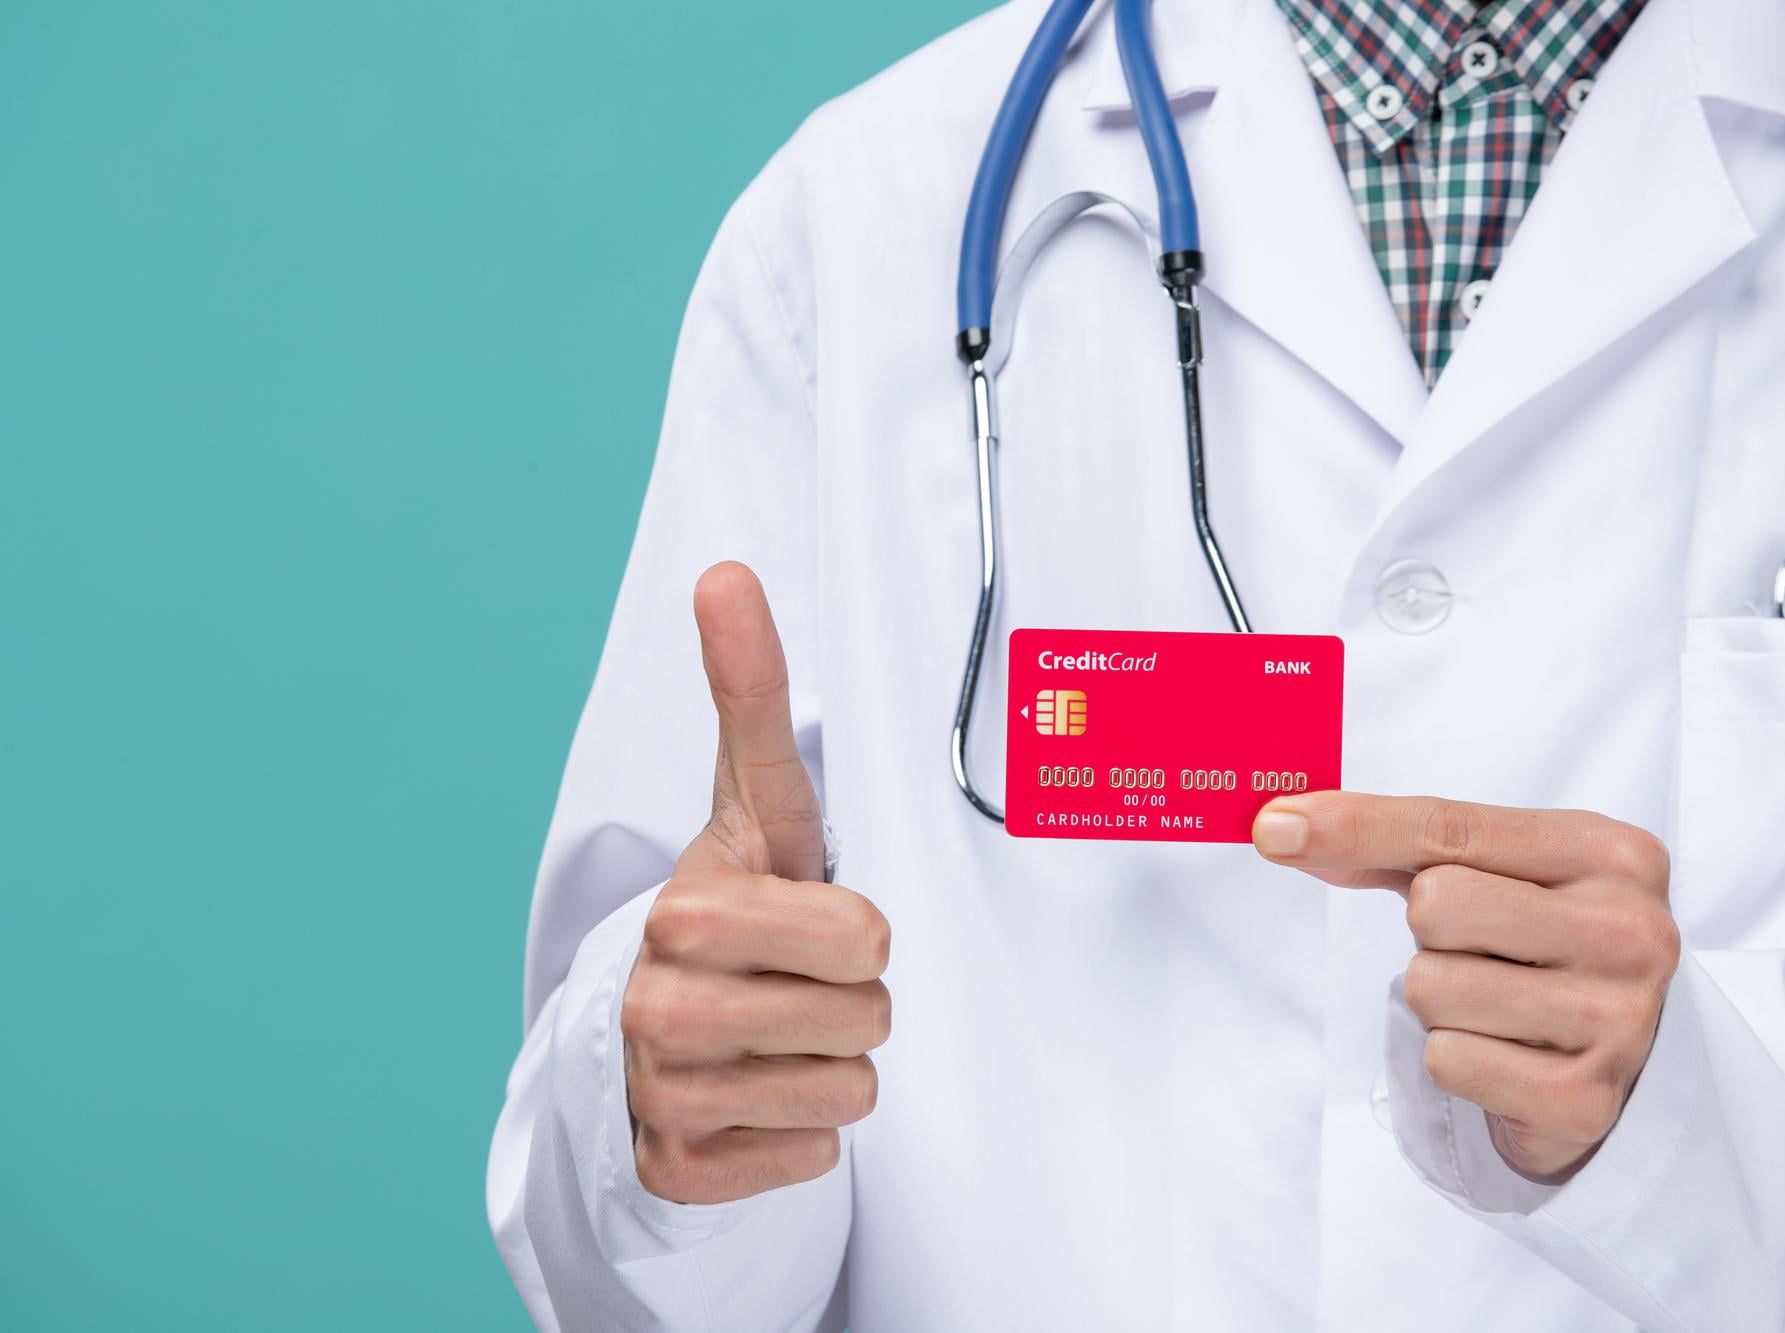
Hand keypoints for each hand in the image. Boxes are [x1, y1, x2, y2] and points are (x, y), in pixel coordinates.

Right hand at [620, 561, 890, 1204]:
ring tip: (778, 1032)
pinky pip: (813, 1159)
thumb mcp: (753, 803)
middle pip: (869, 1019)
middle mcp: (659, 1003)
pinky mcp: (675, 1169)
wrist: (651, 1019)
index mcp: (689, 909)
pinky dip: (800, 1132)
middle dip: (854, 1000)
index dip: (860, 931)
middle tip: (801, 980)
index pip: (862, 937)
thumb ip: (749, 691)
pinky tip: (753, 1095)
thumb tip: (724, 570)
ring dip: (833, 1064)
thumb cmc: (731, 902)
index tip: (821, 920)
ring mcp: (660, 1094)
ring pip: (850, 1091)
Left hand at [1254, 793, 1677, 1182]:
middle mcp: (1632, 930)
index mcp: (1613, 853)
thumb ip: (1396, 845)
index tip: (1274, 827)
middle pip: (1435, 905)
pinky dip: (1455, 1061)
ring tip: (1499, 1009)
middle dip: (1431, 935)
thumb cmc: (1542, 946)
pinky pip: (1447, 1060)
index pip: (1451, 828)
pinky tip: (1508, 1055)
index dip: (1356, 825)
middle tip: (1485, 956)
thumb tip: (1283, 829)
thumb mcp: (1496, 874)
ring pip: (1432, 988)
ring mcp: (1618, 1019)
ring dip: (1440, 1004)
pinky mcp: (1584, 1099)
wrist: (1627, 1061)